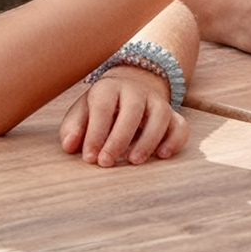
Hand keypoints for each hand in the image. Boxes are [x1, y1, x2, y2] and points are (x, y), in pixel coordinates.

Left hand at [59, 65, 189, 165]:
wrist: (130, 88)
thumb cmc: (101, 108)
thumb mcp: (83, 113)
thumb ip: (74, 128)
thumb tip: (69, 146)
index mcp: (109, 88)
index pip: (103, 108)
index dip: (95, 133)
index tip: (89, 157)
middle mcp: (136, 90)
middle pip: (132, 110)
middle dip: (118, 139)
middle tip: (106, 163)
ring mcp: (157, 101)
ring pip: (160, 116)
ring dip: (148, 140)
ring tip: (133, 161)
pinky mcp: (173, 114)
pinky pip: (180, 125)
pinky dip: (175, 140)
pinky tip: (162, 155)